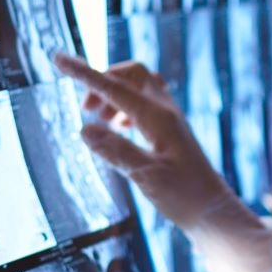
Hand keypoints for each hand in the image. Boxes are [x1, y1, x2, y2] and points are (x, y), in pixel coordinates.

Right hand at [55, 53, 271, 271]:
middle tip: (84, 109)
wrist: (214, 212)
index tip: (58, 59)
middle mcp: (166, 113)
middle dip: (102, 81)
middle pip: (130, 74)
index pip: (114, 87)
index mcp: (158, 118)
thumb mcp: (147, 177)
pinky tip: (118, 128)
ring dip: (113, 95)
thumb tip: (84, 129)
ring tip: (97, 121)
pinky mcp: (171, 133)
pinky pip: (145, 104)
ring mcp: (170, 121)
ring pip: (138, 87)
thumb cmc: (186, 197)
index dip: (83, 73)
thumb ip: (116, 152)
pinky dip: (125, 108)